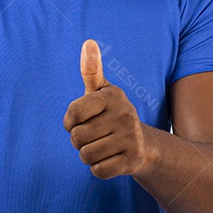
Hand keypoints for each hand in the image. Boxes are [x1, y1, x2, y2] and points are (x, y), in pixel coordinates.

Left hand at [63, 39, 149, 178]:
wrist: (142, 144)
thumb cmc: (110, 114)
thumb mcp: (100, 91)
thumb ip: (91, 70)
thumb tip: (88, 42)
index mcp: (113, 96)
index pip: (72, 114)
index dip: (69, 122)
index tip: (79, 120)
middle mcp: (125, 114)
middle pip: (77, 138)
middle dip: (79, 141)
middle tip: (93, 135)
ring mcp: (131, 138)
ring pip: (86, 155)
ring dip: (87, 155)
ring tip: (101, 147)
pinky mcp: (133, 160)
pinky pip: (98, 170)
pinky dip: (98, 168)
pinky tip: (109, 159)